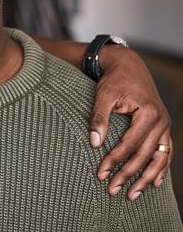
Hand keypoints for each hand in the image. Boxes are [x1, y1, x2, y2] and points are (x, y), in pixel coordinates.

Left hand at [89, 45, 171, 199]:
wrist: (129, 65)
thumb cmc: (114, 80)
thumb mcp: (103, 95)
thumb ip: (99, 117)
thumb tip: (95, 143)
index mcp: (148, 113)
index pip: (129, 144)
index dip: (114, 160)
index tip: (100, 174)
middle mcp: (161, 121)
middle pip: (144, 155)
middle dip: (128, 175)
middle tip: (113, 190)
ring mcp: (165, 125)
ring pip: (159, 158)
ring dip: (147, 179)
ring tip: (133, 195)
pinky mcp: (163, 127)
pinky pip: (165, 152)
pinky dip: (161, 169)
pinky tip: (155, 184)